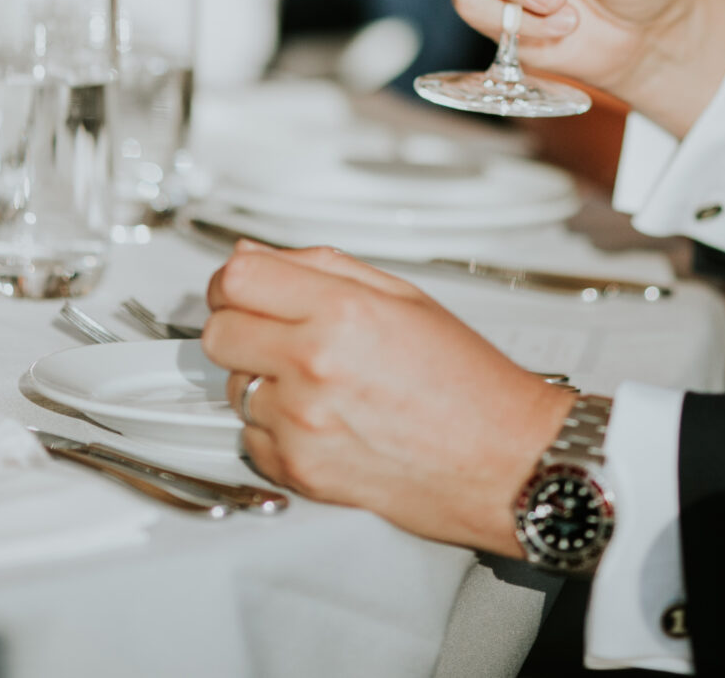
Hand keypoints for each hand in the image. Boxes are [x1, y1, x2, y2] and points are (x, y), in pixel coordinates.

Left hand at [203, 240, 573, 554]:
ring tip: (318, 383)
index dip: (234, 280)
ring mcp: (302, 422)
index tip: (245, 289)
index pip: (236, 277)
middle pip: (218, 332)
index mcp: (343, 312)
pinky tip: (321, 420)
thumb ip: (320, 268)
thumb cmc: (471, 386)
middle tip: (277, 333)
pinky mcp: (299, 471)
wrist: (506, 462)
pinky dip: (274, 429)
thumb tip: (255, 253)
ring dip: (261, 381)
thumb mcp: (404, 298)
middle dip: (240, 326)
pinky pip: (250, 438)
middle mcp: (315, 365)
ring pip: (231, 387)